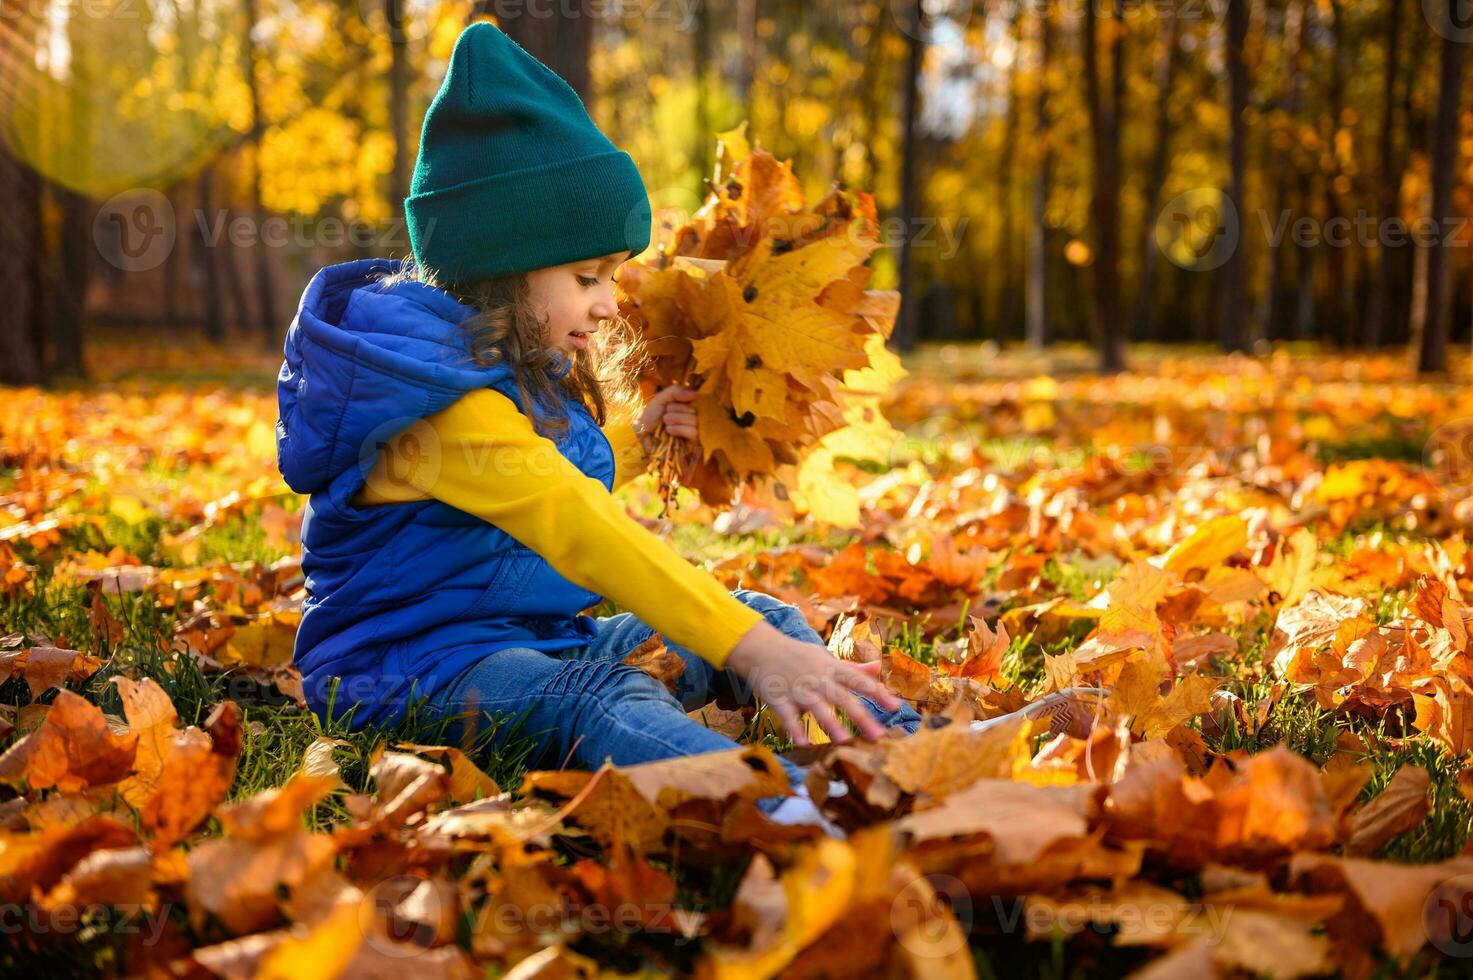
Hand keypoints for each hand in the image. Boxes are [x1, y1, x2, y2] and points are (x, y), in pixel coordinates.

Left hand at [635, 385, 697, 454]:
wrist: (642, 437)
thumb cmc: (649, 419)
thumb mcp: (659, 400)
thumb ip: (675, 391)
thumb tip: (694, 394)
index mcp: (684, 405)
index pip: (694, 397)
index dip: (683, 397)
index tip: (670, 403)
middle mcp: (690, 416)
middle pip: (694, 408)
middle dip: (677, 410)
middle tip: (664, 416)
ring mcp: (692, 429)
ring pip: (694, 420)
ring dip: (677, 419)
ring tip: (665, 424)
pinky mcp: (692, 442)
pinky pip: (693, 431)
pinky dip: (680, 429)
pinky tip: (669, 430)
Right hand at [725, 621, 904, 746]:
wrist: (761, 648)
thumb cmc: (799, 656)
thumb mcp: (826, 658)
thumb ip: (853, 667)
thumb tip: (879, 667)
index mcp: (831, 669)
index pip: (859, 680)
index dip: (878, 693)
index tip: (896, 707)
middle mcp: (818, 680)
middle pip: (842, 698)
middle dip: (861, 716)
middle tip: (879, 735)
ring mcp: (798, 690)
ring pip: (817, 707)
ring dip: (830, 723)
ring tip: (844, 741)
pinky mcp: (780, 699)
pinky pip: (788, 716)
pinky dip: (795, 729)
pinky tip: (804, 743)